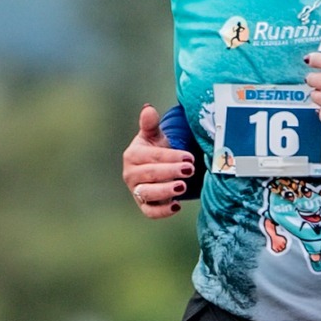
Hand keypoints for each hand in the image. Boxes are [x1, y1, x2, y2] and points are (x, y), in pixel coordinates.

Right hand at [123, 103, 195, 218]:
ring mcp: (136, 191)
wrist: (157, 167)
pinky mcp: (144, 206)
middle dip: (170, 172)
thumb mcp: (154, 135)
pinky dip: (162, 212)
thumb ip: (150, 124)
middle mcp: (131, 175)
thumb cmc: (156, 150)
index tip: (189, 157)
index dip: (170, 157)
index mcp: (132, 155)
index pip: (151, 157)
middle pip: (150, 175)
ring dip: (165, 191)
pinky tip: (177, 207)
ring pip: (148, 193)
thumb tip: (148, 108)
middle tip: (189, 170)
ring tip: (182, 186)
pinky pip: (150, 212)